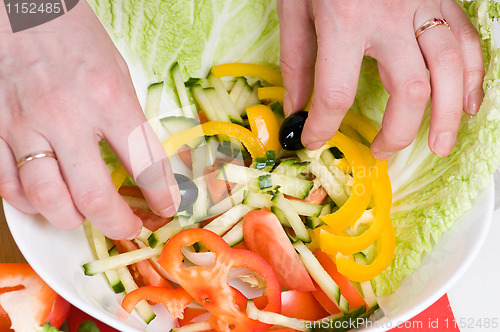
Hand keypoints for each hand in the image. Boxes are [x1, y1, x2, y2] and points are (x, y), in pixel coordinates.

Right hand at [0, 2, 179, 238]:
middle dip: (118, 224)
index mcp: (108, 98)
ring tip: (86, 217)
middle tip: (129, 228)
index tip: (166, 208)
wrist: (22, 8)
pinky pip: (8, 185)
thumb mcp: (117, 73)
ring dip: (72, 219)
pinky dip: (30, 203)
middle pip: (95, 196)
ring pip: (48, 199)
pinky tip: (46, 199)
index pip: (145, 163)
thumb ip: (128, 121)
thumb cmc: (75, 36)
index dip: (161, 195)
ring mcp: (26, 125)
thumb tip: (144, 164)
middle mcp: (67, 116)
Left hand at [278, 0, 483, 158]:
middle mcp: (390, 18)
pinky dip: (472, 78)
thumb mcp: (295, 7)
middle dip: (396, 132)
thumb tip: (297, 107)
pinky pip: (467, 42)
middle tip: (382, 152)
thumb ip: (297, 60)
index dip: (322, 126)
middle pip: (409, 91)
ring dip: (446, 116)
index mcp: (345, 21)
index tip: (311, 140)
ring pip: (450, 71)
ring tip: (437, 146)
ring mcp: (423, 6)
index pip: (336, 93)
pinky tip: (466, 106)